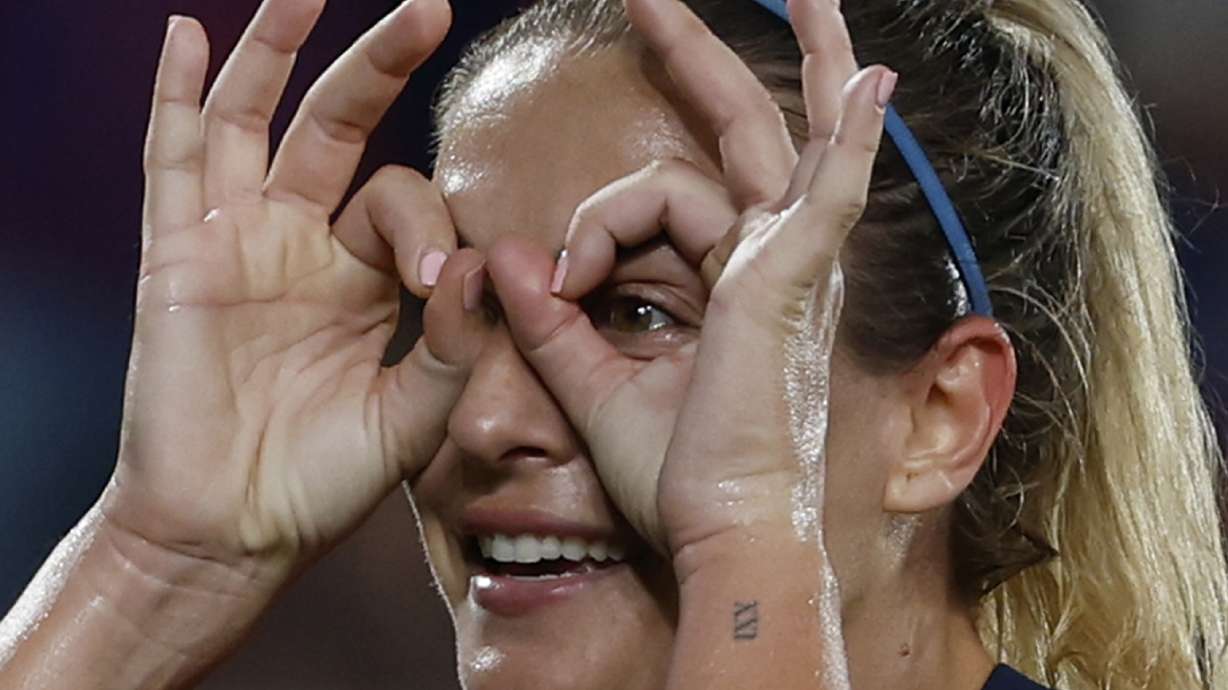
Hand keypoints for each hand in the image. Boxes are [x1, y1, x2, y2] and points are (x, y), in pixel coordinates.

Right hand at [105, 0, 482, 588]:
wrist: (232, 533)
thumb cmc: (322, 480)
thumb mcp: (410, 414)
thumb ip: (453, 345)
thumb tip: (480, 265)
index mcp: (358, 276)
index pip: (402, 204)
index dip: (427, 228)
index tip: (434, 287)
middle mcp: (297, 243)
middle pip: (337, 127)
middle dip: (377, 65)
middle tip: (428, 6)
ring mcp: (233, 242)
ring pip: (252, 121)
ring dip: (277, 50)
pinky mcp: (175, 259)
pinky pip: (170, 164)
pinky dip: (176, 98)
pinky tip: (189, 36)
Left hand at [484, 0, 890, 560]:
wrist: (724, 536)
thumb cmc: (677, 478)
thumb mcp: (594, 386)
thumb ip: (551, 319)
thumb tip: (501, 257)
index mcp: (730, 286)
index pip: (669, 203)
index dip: (598, 223)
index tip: (554, 273)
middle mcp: (772, 261)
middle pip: (742, 131)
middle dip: (696, 57)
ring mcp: (791, 263)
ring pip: (751, 139)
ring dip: (719, 61)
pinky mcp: (793, 276)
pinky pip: (832, 185)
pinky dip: (852, 130)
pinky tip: (868, 74)